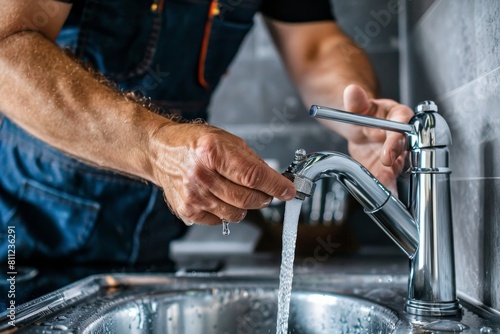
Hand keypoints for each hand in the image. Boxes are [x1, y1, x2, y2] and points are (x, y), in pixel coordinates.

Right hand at [148, 122, 295, 225]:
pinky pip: (219, 220)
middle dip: (264, 198)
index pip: (253, 175)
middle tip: (267, 193)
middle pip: (246, 198)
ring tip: (240, 192)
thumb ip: (251, 161)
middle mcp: (200, 175)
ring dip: (246, 206)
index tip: (288, 191)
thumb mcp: (226, 140)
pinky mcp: (187, 211)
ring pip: (236, 213)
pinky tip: (219, 197)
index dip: (275, 186)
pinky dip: (226, 211)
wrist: (160, 151)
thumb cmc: (194, 143)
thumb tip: (275, 181)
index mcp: (211, 152)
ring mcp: (192, 196)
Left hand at [343, 84, 413, 193]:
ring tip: (387, 182)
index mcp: (399, 117)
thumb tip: (351, 91)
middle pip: (405, 146)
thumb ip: (357, 102)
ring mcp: (399, 154)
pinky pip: (391, 178)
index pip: (402, 125)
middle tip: (386, 161)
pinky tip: (386, 193)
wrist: (362, 129)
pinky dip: (388, 187)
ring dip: (393, 174)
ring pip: (400, 165)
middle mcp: (403, 136)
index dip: (396, 137)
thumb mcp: (360, 108)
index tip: (390, 146)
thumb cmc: (367, 115)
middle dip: (396, 155)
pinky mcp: (391, 169)